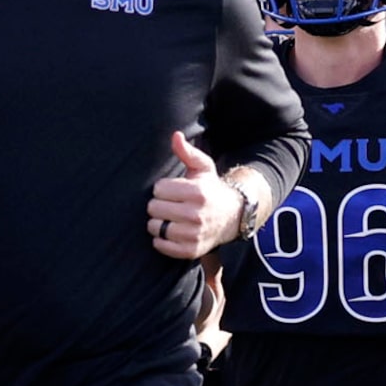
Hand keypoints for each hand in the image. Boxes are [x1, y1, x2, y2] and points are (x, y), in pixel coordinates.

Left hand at [149, 132, 252, 259]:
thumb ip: (187, 152)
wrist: (232, 216)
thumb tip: (175, 135)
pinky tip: (170, 231)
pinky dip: (161, 240)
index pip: (158, 189)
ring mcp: (193, 234)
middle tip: (169, 205)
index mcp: (196, 192)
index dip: (162, 188)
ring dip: (157, 222)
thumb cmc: (211, 189)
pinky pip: (161, 245)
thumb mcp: (203, 168)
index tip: (171, 190)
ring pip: (154, 227)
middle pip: (153, 208)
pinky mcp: (190, 250)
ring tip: (168, 218)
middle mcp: (195, 214)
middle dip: (158, 205)